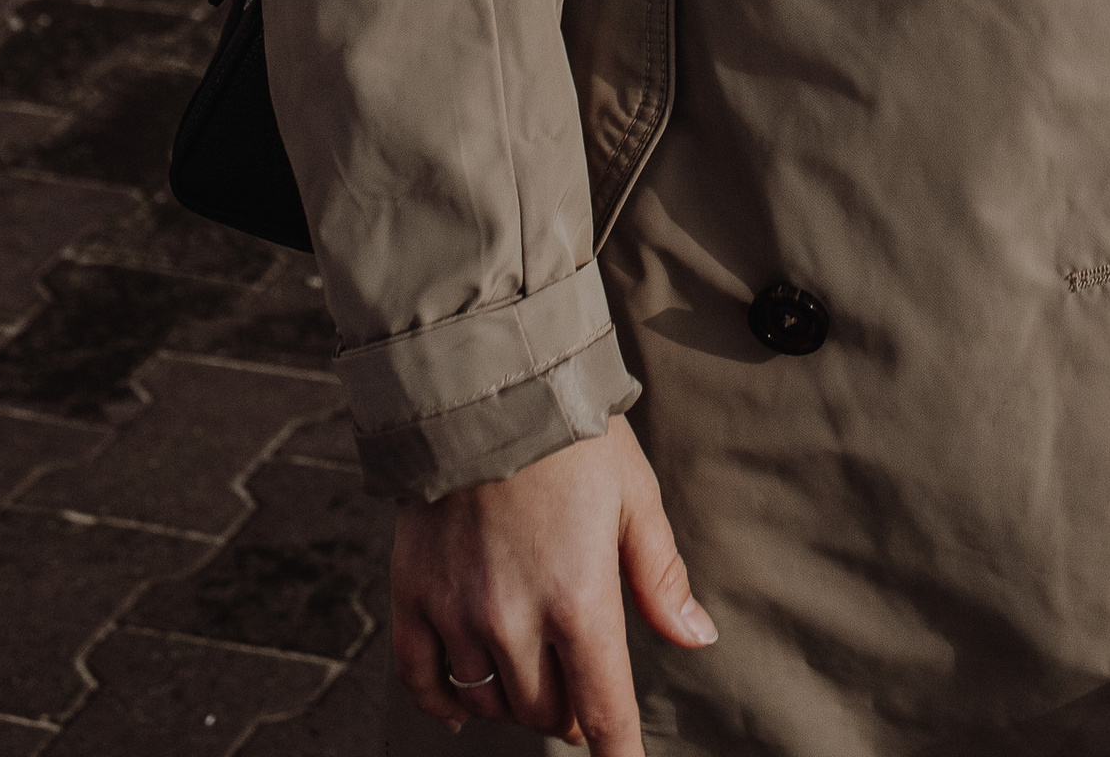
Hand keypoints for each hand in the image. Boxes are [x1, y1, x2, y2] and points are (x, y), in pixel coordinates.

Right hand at [390, 418, 713, 746]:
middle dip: (570, 710)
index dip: (618, 751)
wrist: (483, 388)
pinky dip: (445, 704)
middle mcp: (514, 620)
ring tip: (534, 672)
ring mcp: (458, 613)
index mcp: (578, 598)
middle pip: (545, 712)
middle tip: (582, 683)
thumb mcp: (634, 497)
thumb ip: (661, 577)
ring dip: (516, 700)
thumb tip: (696, 638)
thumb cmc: (570, 437)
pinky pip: (423, 681)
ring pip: (490, 702)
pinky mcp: (412, 597)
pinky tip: (464, 708)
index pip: (603, 708)